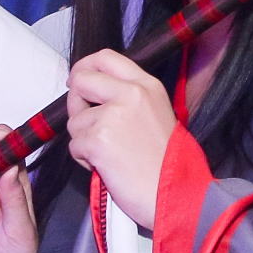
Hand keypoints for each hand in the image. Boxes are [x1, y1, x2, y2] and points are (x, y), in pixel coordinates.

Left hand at [66, 50, 175, 227]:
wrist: (178, 195)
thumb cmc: (169, 164)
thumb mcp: (159, 114)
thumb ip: (130, 99)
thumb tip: (95, 95)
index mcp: (147, 86)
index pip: (106, 57)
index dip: (85, 67)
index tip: (79, 81)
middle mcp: (130, 94)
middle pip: (81, 80)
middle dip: (75, 102)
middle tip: (85, 122)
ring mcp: (112, 116)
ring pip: (75, 120)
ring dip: (84, 140)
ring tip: (110, 155)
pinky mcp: (98, 139)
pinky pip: (75, 145)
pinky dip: (84, 160)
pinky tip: (107, 167)